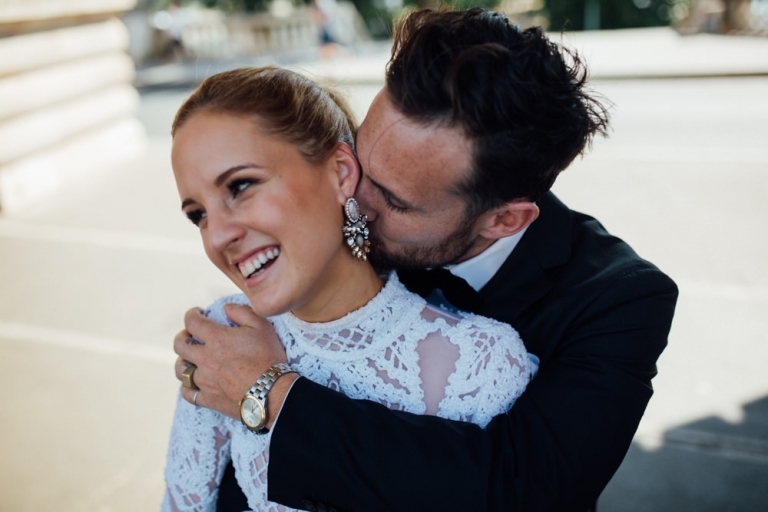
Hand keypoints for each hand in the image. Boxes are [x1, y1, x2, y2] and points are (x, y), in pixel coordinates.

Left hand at [174, 304, 295, 421]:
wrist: (273, 392)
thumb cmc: (269, 357)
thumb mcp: (262, 326)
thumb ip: (241, 312)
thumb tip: (226, 308)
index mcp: (217, 338)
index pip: (192, 322)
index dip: (192, 314)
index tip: (197, 313)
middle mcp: (205, 358)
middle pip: (179, 345)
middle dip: (182, 336)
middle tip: (190, 335)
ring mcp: (204, 380)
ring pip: (180, 369)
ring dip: (183, 361)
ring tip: (191, 359)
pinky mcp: (208, 399)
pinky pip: (187, 393)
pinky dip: (187, 387)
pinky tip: (194, 383)